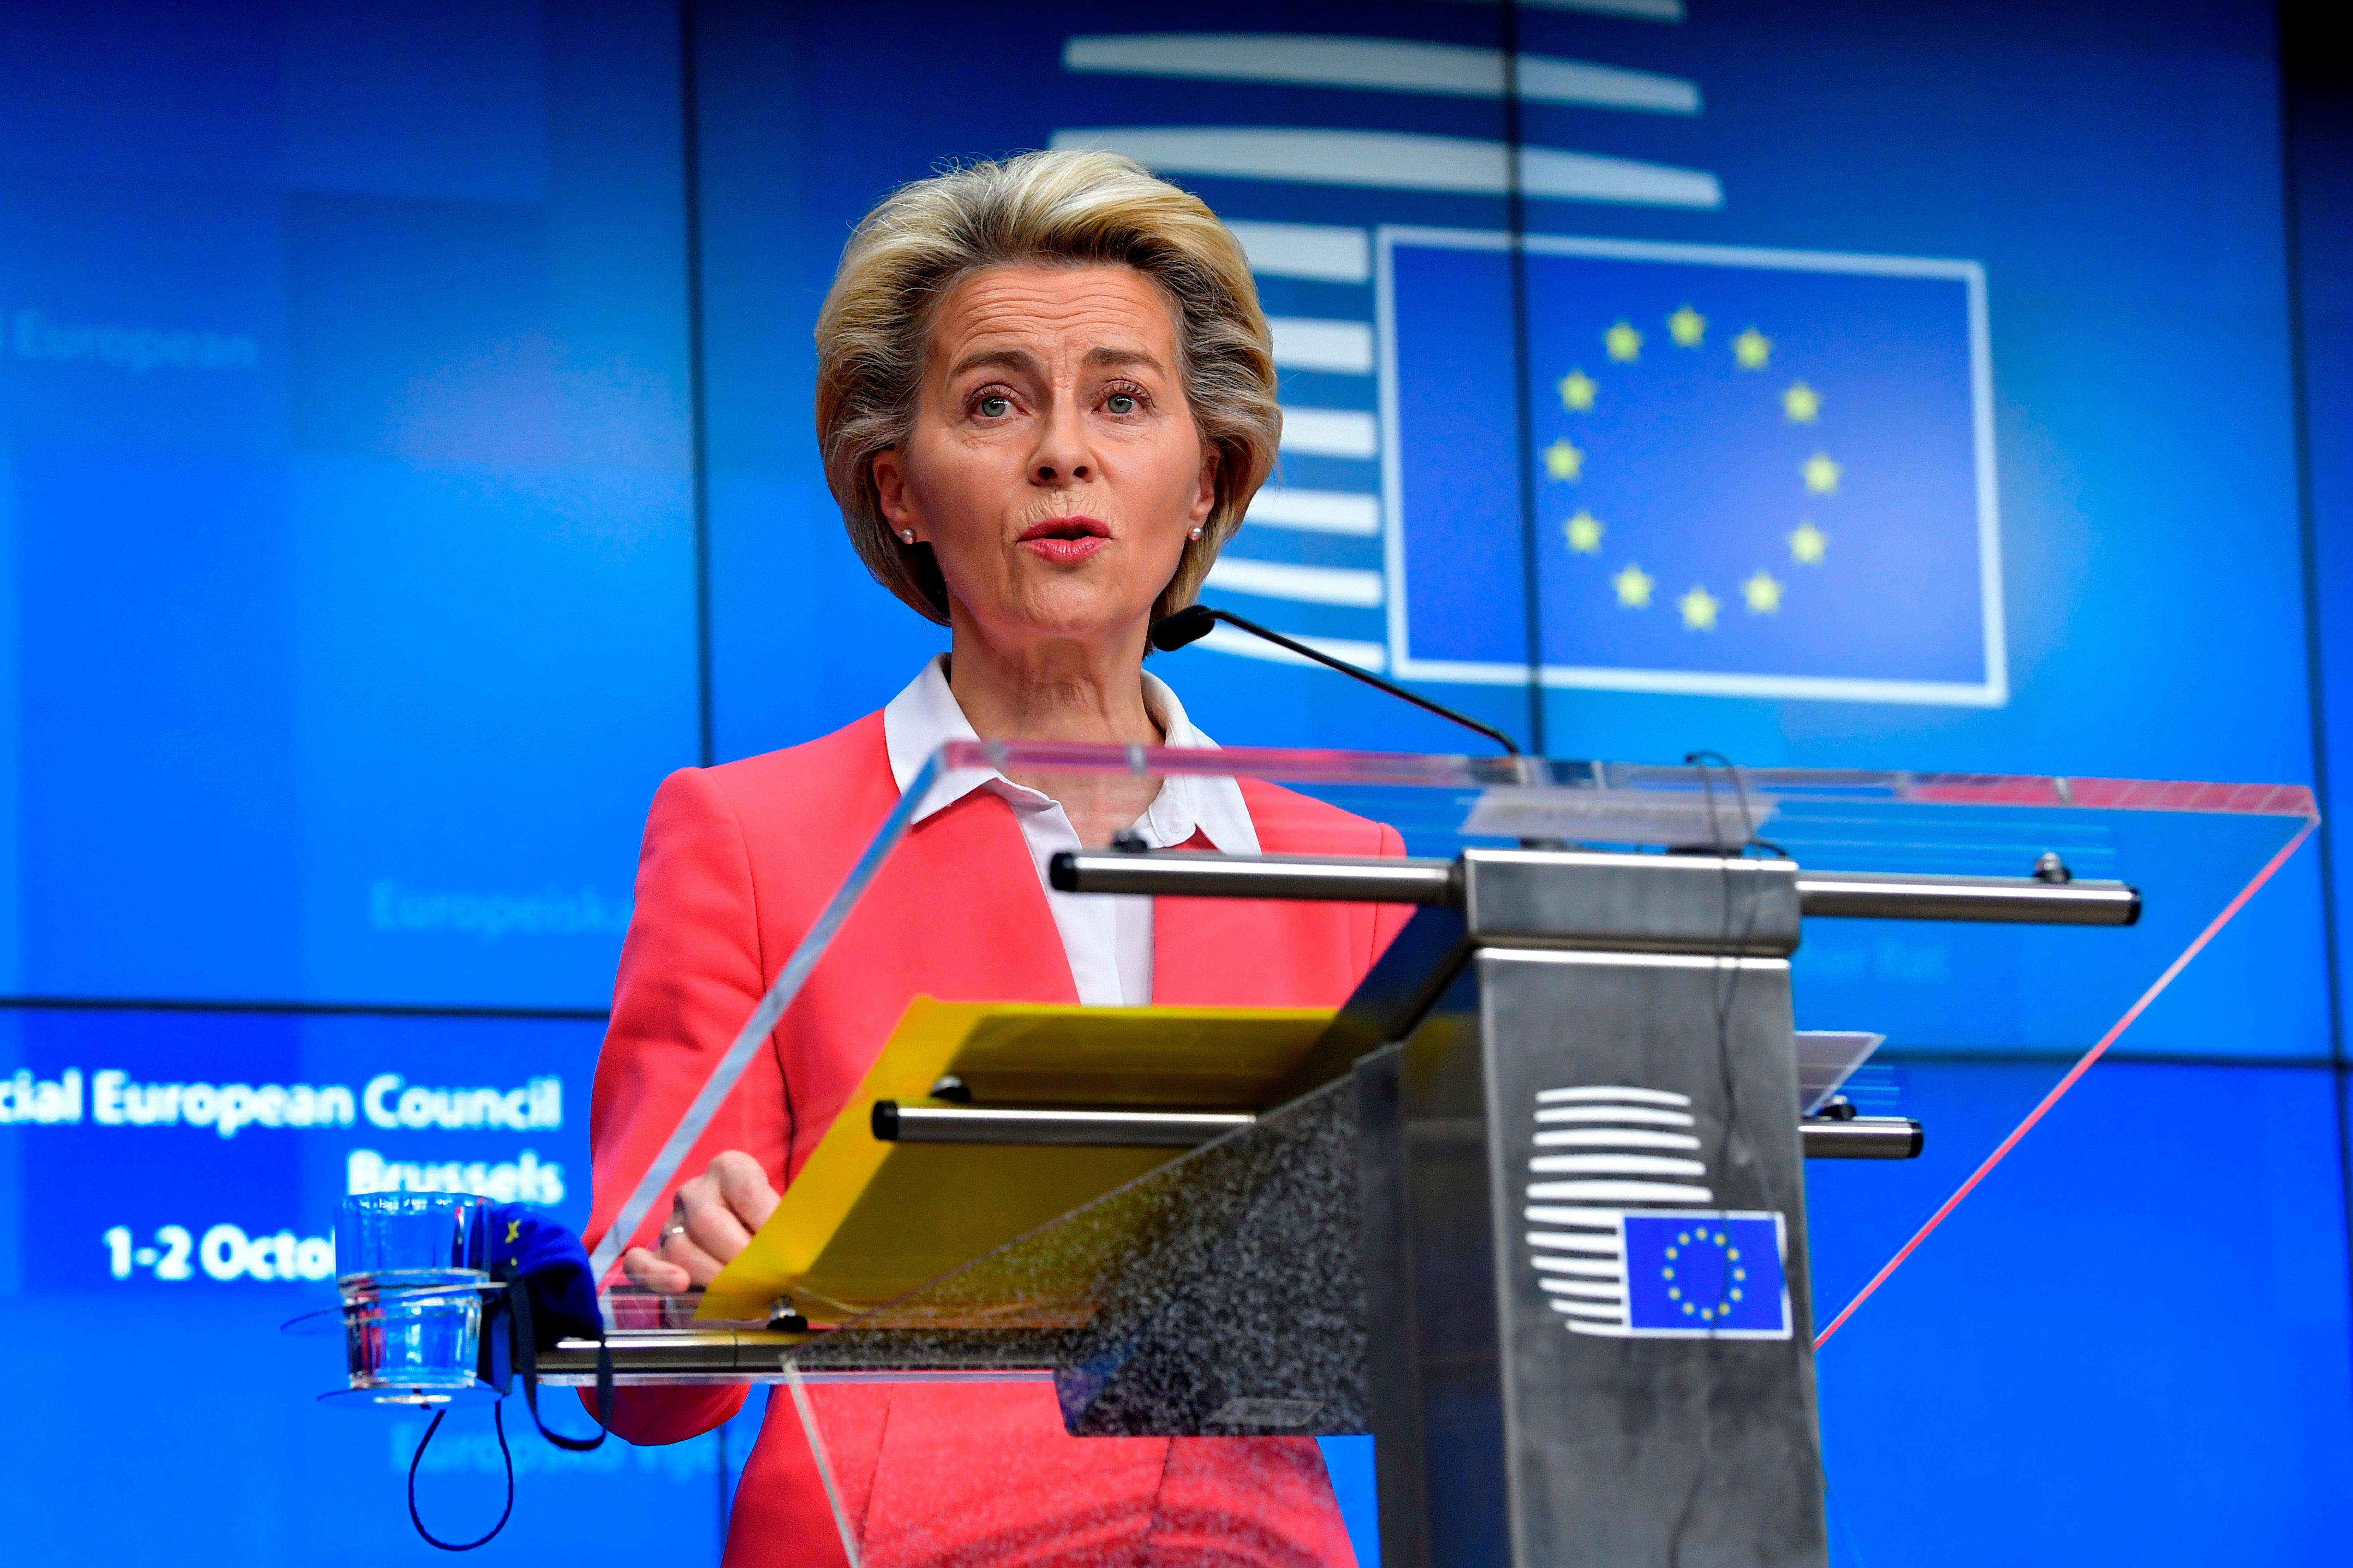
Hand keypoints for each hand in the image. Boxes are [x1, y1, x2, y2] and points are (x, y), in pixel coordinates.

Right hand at [619, 1150, 779, 1295]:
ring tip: (742, 1292)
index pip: (746, 1190)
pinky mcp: (653, 1254)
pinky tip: (680, 1284)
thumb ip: (784, 1228)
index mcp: (730, 1169)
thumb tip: (792, 1254)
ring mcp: (671, 1222)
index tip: (786, 1250)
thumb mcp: (782, 1219)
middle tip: (766, 1281)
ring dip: (713, 1276)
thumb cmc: (767, 1229)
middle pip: (709, 1222)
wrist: (742, 1243)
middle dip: (740, 1258)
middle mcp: (695, 1191)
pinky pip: (641, 1263)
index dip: (767, 1223)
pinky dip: (659, 1276)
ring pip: (681, 1248)